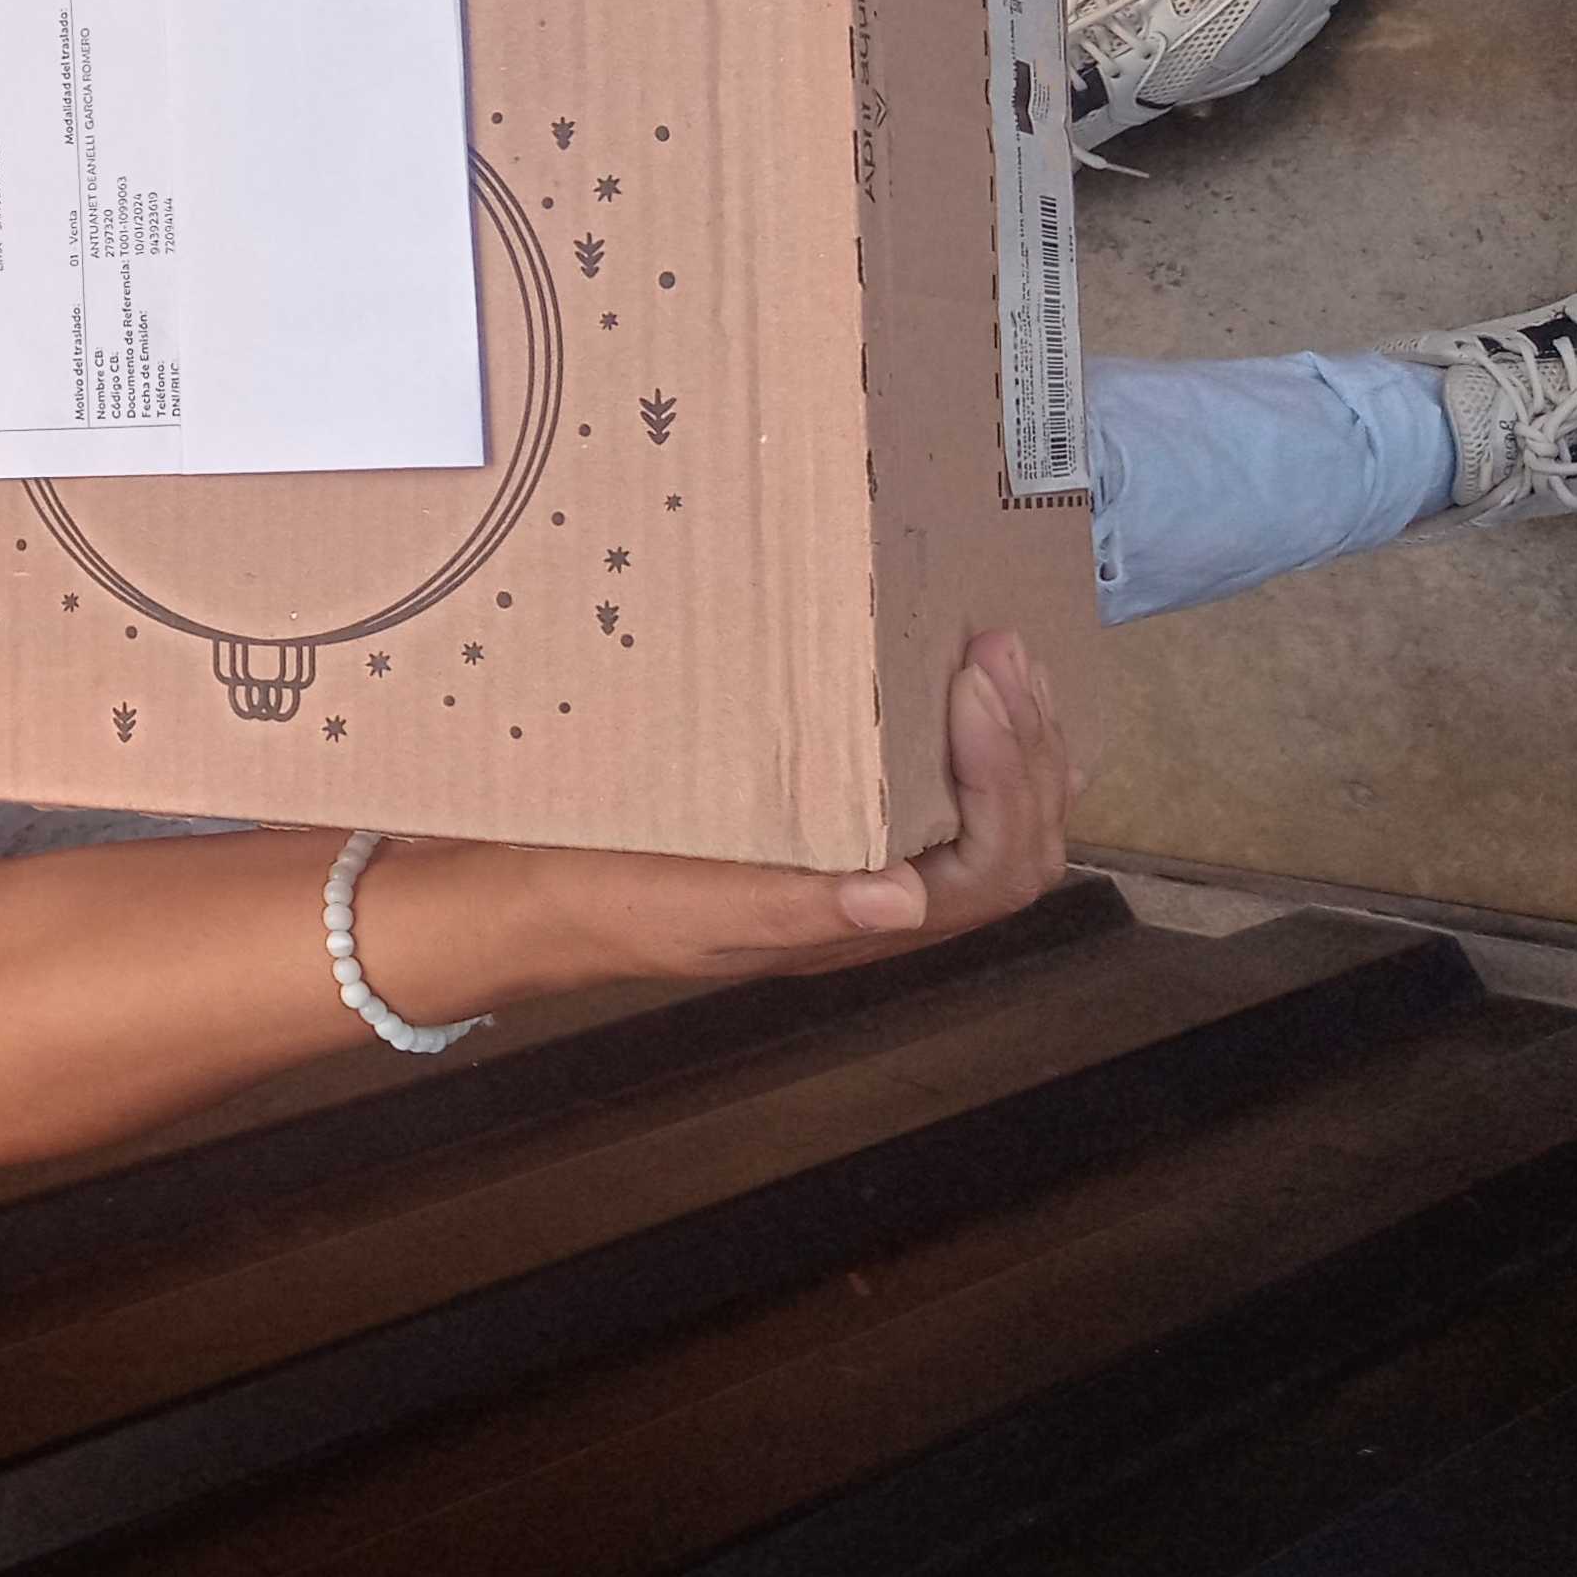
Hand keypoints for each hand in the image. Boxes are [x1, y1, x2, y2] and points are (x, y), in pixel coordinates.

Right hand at [526, 630, 1082, 985]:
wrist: (549, 895)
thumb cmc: (617, 895)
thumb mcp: (696, 906)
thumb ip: (796, 908)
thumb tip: (907, 902)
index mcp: (863, 925)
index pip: (990, 865)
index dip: (1004, 775)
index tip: (971, 682)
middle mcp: (888, 905)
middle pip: (1017, 845)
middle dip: (1027, 748)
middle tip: (998, 650)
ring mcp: (875, 871)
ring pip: (999, 824)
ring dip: (1019, 742)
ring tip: (1003, 655)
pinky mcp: (846, 833)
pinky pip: (956, 803)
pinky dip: (987, 747)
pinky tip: (974, 696)